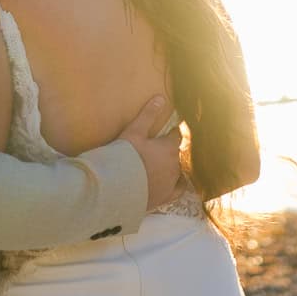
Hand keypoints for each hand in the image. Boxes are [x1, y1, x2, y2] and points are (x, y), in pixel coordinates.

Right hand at [115, 96, 184, 211]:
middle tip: (157, 150)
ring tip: (161, 166)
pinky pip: (179, 190)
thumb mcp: (134, 131)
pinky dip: (179, 185)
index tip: (167, 132)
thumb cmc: (125, 156)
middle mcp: (174, 165)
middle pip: (175, 154)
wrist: (117, 186)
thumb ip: (148, 115)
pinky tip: (175, 183)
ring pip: (177, 171)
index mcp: (169, 148)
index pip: (175, 136)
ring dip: (171, 167)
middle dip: (169, 151)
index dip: (170, 133)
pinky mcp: (166, 197)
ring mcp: (171, 182)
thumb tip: (161, 98)